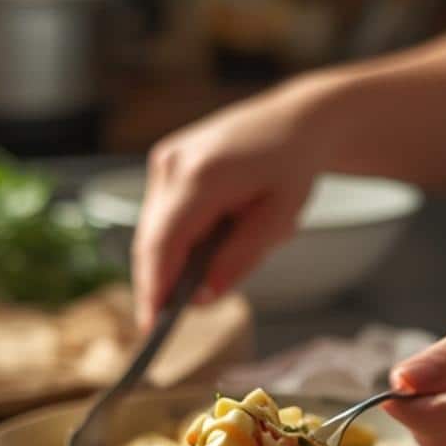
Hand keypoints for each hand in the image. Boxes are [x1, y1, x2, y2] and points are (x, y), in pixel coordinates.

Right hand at [132, 78, 322, 328]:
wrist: (295, 120)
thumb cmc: (292, 168)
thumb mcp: (277, 221)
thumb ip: (238, 261)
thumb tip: (203, 298)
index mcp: (203, 176)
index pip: (163, 244)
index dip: (153, 288)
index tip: (151, 324)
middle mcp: (175, 164)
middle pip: (150, 240)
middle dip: (157, 282)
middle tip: (165, 320)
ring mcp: (167, 159)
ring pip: (153, 229)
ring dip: (171, 259)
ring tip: (205, 270)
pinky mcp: (167, 161)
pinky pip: (162, 213)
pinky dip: (176, 238)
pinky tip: (209, 241)